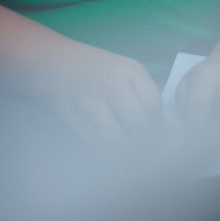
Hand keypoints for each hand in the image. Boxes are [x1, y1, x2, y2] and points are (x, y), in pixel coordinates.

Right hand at [38, 42, 162, 148]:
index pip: (153, 104)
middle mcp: (110, 84)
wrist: (60, 64)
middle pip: (137, 122)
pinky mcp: (74, 117)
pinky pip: (96, 142)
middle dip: (146, 142)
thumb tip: (159, 130)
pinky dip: (110, 153)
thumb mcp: (128, 71)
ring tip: (134, 155)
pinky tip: (116, 154)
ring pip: (116, 138)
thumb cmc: (102, 70)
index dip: (159, 126)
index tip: (159, 136)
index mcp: (129, 71)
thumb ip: (146, 94)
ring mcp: (89, 101)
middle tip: (148, 149)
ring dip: (129, 152)